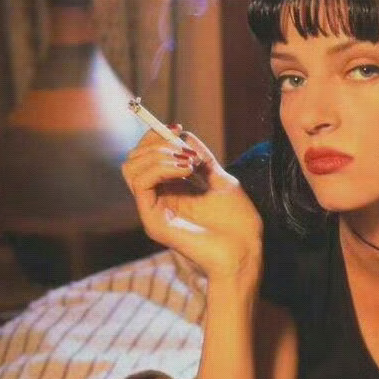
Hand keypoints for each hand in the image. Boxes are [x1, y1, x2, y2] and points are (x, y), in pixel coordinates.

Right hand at [121, 128, 262, 280]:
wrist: (246, 251)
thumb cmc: (238, 222)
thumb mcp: (221, 181)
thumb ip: (202, 160)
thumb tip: (184, 135)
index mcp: (171, 191)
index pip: (145, 158)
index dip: (156, 137)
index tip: (178, 127)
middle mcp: (158, 200)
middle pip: (133, 160)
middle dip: (155, 143)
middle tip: (184, 149)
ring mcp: (153, 211)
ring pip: (131, 169)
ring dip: (158, 155)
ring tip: (188, 162)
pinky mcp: (153, 222)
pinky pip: (141, 185)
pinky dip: (160, 169)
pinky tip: (185, 170)